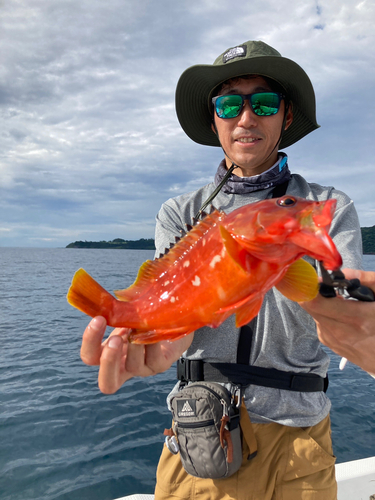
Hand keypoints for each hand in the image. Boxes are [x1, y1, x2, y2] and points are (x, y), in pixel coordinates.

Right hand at [80, 316, 194, 393]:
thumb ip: (115, 310)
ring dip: (133, 345)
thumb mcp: (126, 314)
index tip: (98, 319)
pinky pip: (154, 359)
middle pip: (107, 383)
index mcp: (110, 353)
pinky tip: (152, 329)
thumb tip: (104, 298)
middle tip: (115, 339)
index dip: (90, 342)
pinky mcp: (161, 365)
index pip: (90, 356)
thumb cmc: (145, 317)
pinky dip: (151, 343)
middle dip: (108, 361)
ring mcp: (143, 368)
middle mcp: (124, 365)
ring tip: (137, 327)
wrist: (174, 320)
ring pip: (133, 367)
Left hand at [301, 269, 374, 373]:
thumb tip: (343, 273)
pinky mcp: (331, 345)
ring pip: (314, 314)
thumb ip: (366, 280)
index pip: (315, 301)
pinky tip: (344, 317)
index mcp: (357, 318)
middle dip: (317, 293)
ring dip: (323, 305)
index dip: (311, 287)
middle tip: (333, 290)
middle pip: (310, 306)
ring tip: (343, 305)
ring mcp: (334, 340)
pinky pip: (320, 324)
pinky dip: (327, 316)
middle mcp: (341, 332)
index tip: (316, 279)